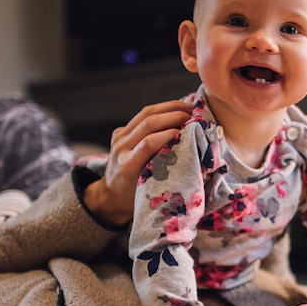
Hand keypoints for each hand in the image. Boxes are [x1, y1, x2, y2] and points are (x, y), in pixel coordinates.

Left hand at [84, 99, 194, 224]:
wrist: (110, 196)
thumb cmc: (134, 198)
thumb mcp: (151, 189)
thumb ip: (167, 172)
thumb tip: (193, 153)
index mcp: (128, 166)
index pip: (149, 142)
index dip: (171, 133)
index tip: (191, 131)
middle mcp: (120, 149)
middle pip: (148, 122)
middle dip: (174, 115)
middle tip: (195, 116)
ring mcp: (118, 138)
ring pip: (146, 113)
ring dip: (170, 107)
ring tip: (189, 108)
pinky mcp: (120, 132)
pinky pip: (142, 115)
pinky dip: (162, 110)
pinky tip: (176, 110)